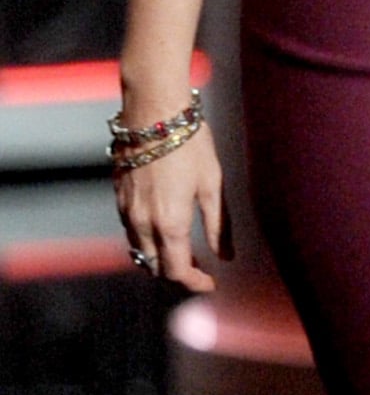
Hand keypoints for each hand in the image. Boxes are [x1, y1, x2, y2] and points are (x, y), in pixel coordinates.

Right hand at [114, 129, 231, 292]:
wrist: (154, 112)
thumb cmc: (190, 145)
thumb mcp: (213, 185)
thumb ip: (219, 226)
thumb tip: (227, 256)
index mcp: (170, 224)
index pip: (177, 271)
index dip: (195, 283)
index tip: (211, 283)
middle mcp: (142, 223)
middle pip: (155, 266)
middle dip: (177, 273)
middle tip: (200, 267)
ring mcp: (125, 210)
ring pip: (139, 250)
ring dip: (159, 257)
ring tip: (184, 249)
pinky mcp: (118, 196)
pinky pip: (129, 230)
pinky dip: (145, 239)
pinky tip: (163, 227)